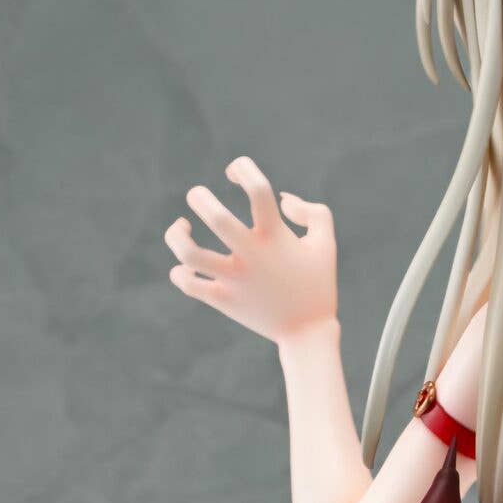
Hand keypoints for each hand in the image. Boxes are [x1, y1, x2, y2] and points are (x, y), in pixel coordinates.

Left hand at [165, 156, 336, 344]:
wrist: (308, 334)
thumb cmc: (317, 284)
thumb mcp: (326, 244)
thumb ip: (314, 212)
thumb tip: (282, 200)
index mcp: (276, 236)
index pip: (257, 188)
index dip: (243, 168)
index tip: (235, 173)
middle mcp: (252, 255)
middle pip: (216, 217)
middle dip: (199, 198)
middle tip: (198, 198)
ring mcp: (235, 279)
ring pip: (190, 253)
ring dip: (176, 235)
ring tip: (181, 227)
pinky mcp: (223, 300)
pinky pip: (188, 283)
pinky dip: (180, 272)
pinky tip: (186, 267)